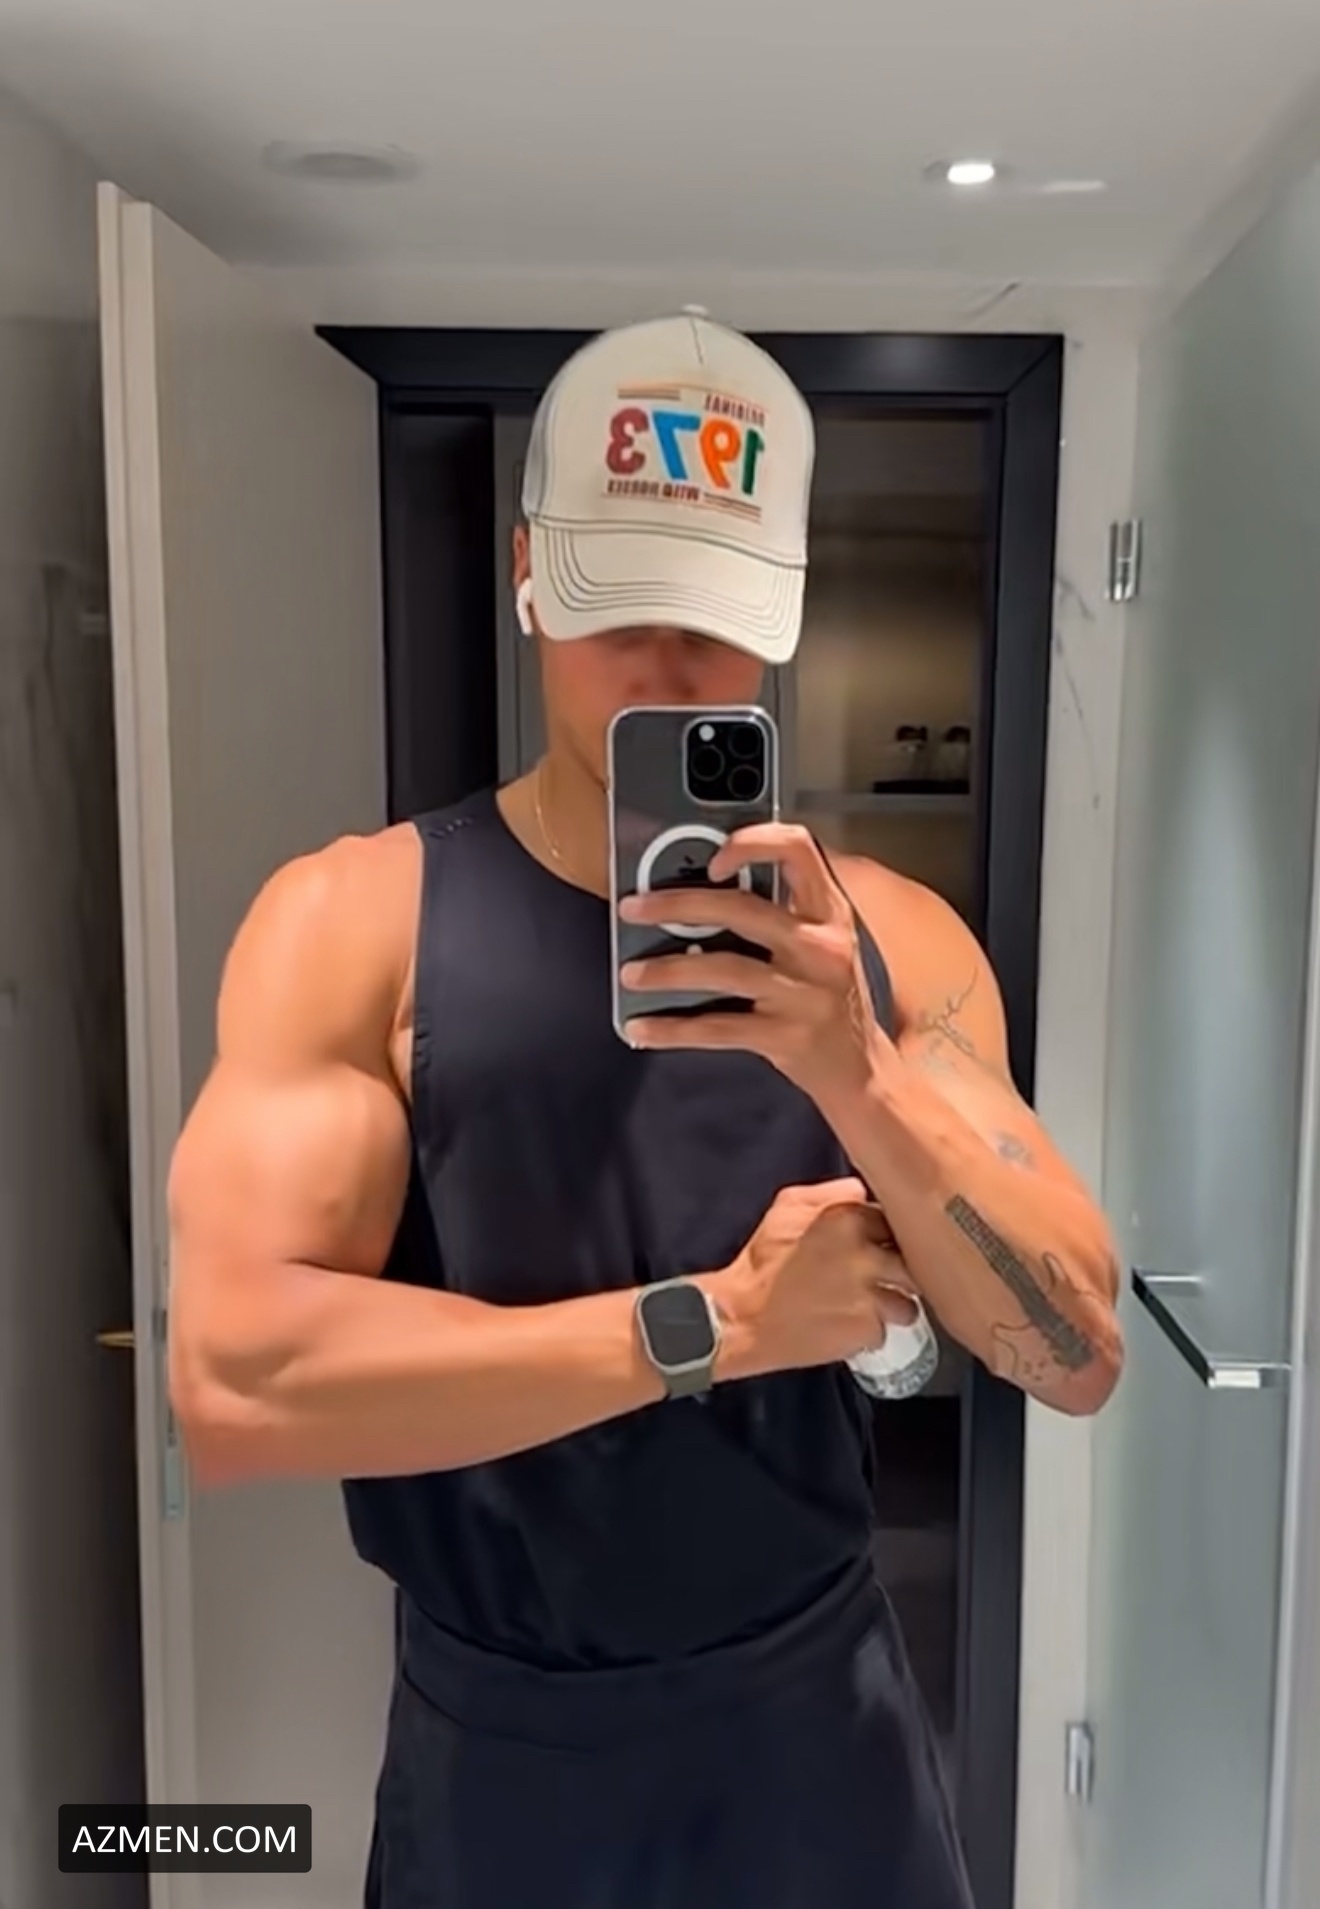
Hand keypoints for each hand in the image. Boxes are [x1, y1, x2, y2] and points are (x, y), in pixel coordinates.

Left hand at [617, 823, 884, 1103]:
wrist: (860, 1070)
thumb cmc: (827, 997)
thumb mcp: (819, 945)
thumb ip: (777, 912)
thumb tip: (692, 894)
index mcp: (830, 912)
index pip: (799, 849)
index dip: (751, 842)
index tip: (710, 859)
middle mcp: (823, 946)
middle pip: (740, 908)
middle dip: (676, 904)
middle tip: (632, 908)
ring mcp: (807, 993)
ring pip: (722, 969)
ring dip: (666, 970)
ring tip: (629, 973)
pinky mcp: (787, 1036)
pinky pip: (717, 1028)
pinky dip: (672, 1028)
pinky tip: (641, 1027)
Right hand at [703, 1178, 919, 1382]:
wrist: (742, 1316)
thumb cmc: (762, 1261)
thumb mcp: (786, 1207)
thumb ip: (830, 1193)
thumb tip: (863, 1191)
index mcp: (848, 1218)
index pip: (896, 1221)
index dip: (888, 1237)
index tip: (880, 1247)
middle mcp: (865, 1255)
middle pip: (912, 1262)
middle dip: (899, 1272)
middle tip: (882, 1278)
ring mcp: (869, 1296)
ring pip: (908, 1303)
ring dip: (893, 1307)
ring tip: (870, 1308)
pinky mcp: (865, 1331)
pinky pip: (884, 1331)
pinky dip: (870, 1332)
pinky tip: (849, 1325)